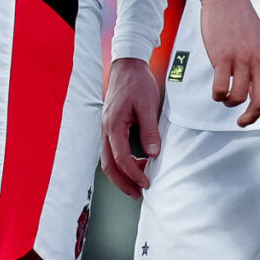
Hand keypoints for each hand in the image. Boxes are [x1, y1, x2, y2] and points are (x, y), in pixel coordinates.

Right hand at [101, 57, 164, 197]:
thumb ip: (150, 131)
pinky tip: (138, 164)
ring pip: (108, 160)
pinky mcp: (110, 127)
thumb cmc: (137, 83)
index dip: (134, 174)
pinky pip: (112, 151)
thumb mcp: (148, 105)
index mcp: (113, 125)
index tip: (147, 183)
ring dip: (122, 175)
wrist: (127, 66)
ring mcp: (106, 129)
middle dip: (123, 183)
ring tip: (139, 184)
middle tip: (139, 194)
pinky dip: (122, 163)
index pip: (121, 158)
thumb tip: (153, 154)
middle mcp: (105, 130)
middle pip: (109, 165)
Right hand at [189, 0, 259, 132]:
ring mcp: (242, 59)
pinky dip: (217, 95)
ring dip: (229, 103)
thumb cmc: (244, 26)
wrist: (228, 0)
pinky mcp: (223, 57)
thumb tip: (253, 98)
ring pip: (238, 98)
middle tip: (242, 122)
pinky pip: (220, 88)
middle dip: (250, 118)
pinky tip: (216, 90)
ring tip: (225, 97)